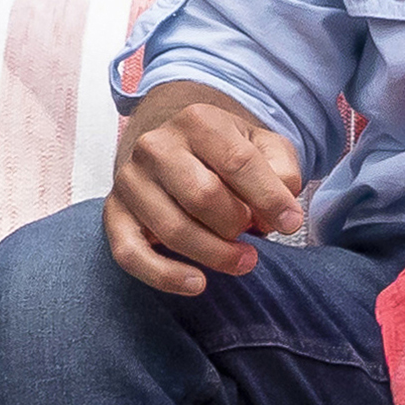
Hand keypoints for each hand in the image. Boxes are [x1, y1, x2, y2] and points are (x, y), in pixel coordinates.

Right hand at [106, 92, 304, 296]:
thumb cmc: (224, 153)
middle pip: (203, 196)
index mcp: (197, 121)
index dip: (269, 199)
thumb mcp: (262, 146)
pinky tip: (197, 283)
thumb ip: (281, 171)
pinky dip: (164, 276)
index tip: (290, 223)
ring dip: (215, 254)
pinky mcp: (113, 214)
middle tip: (254, 235)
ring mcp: (130, 181)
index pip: (237, 162)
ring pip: (172, 229)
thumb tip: (279, 213)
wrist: (173, 147)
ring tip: (243, 260)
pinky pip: (130, 254)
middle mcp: (155, 146)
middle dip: (237, 225)